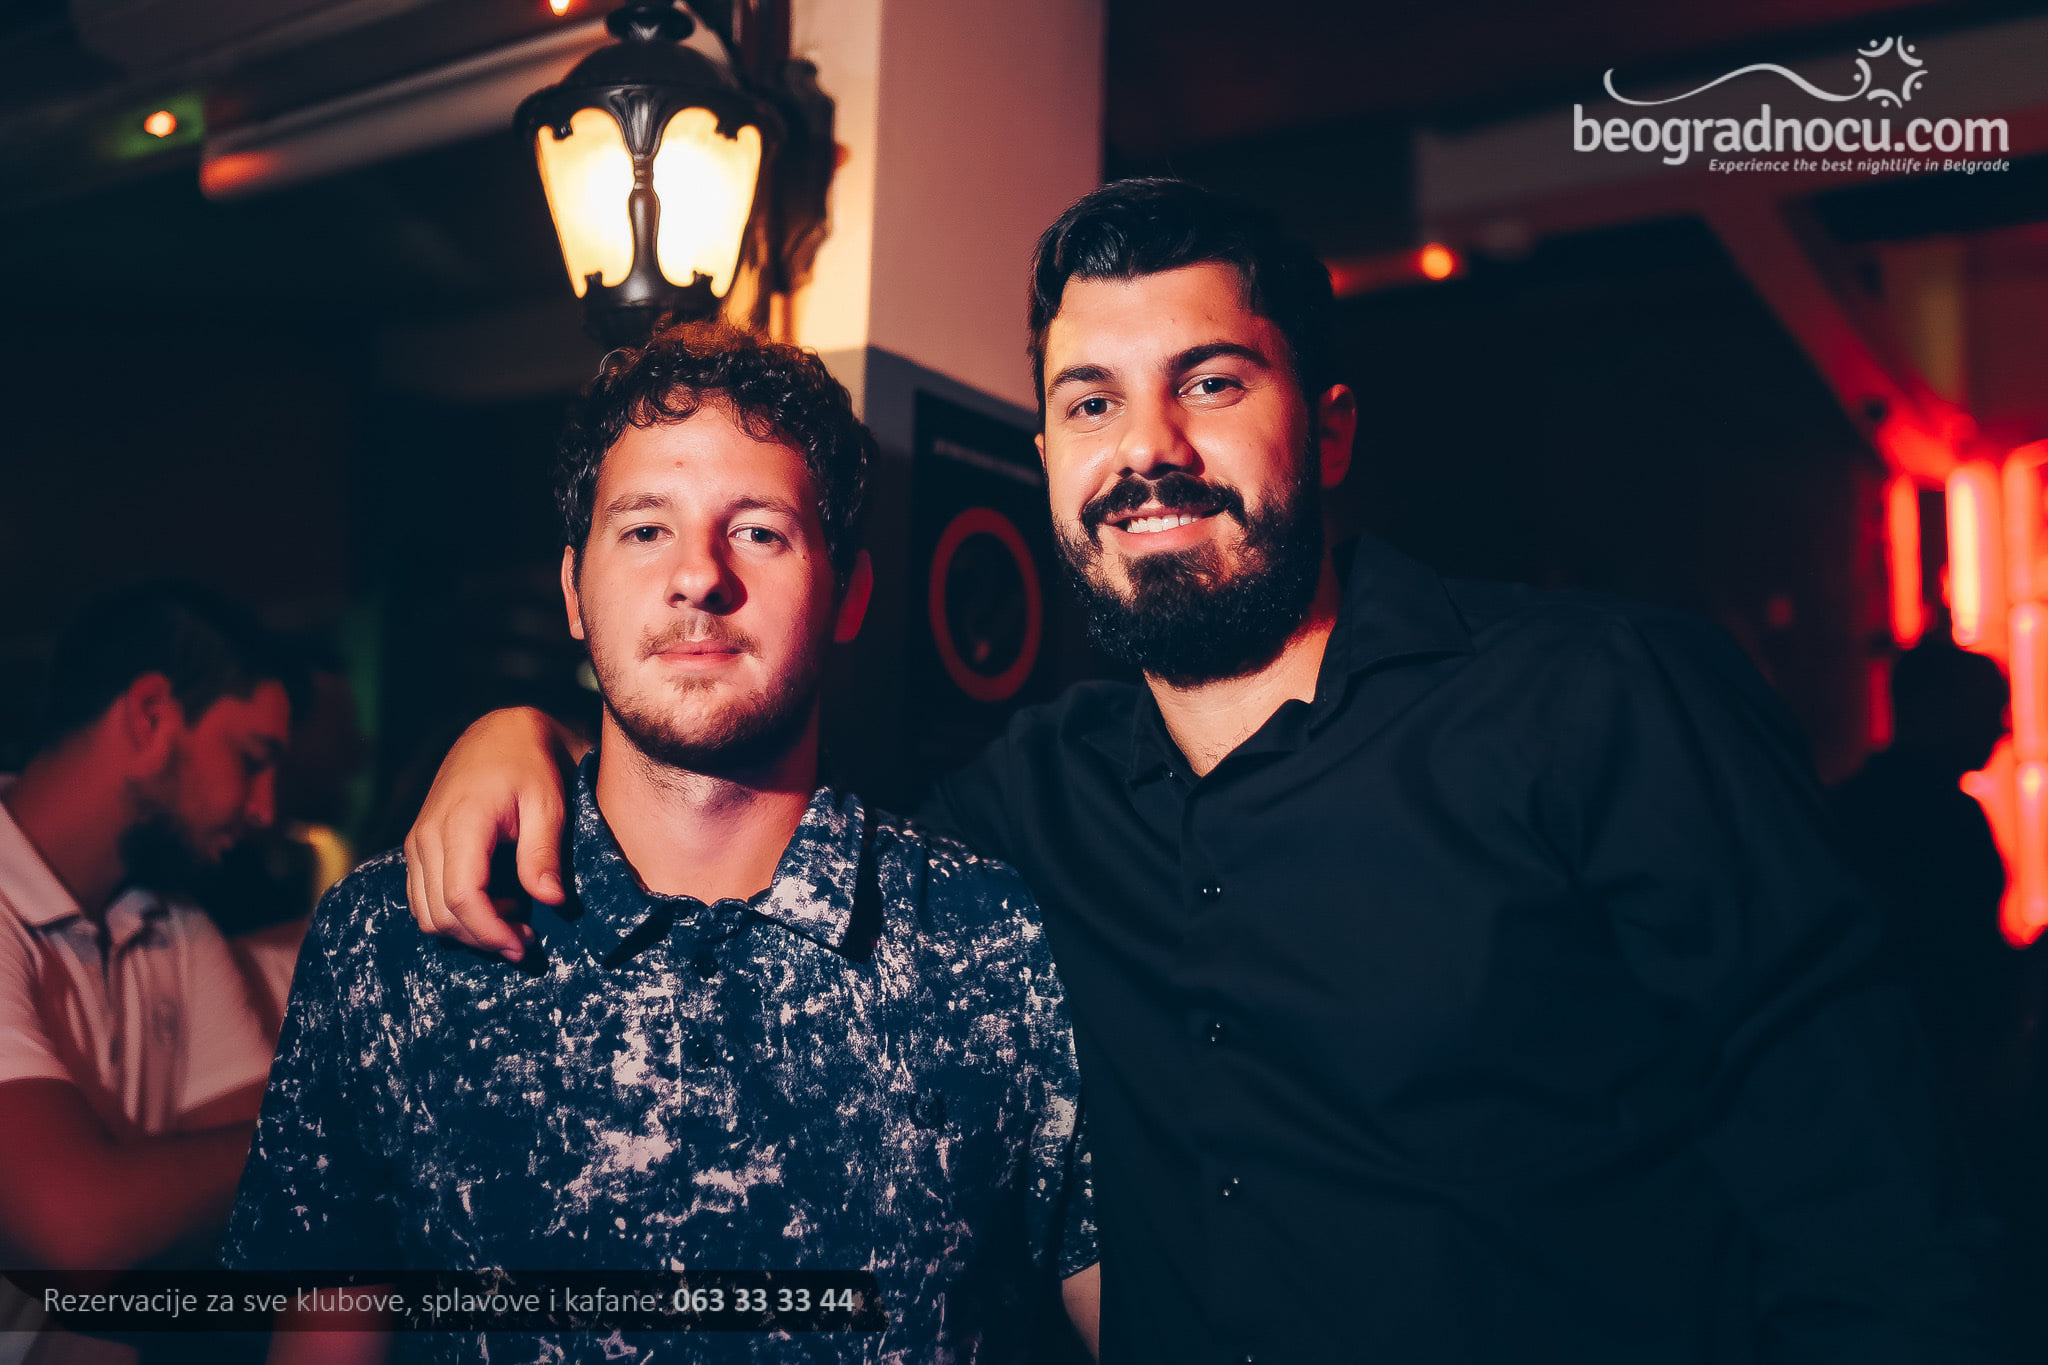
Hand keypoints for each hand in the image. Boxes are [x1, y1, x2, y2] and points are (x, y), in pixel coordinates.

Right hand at [403, 708, 582, 959]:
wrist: (498, 734)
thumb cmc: (529, 766)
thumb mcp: (548, 803)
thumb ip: (544, 853)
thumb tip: (551, 901)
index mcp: (461, 823)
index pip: (461, 897)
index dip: (491, 932)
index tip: (525, 946)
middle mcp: (427, 836)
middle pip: (440, 914)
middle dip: (483, 939)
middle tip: (527, 940)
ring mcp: (416, 843)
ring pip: (426, 914)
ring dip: (467, 932)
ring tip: (513, 921)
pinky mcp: (417, 848)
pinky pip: (422, 899)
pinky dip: (452, 916)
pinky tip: (493, 904)